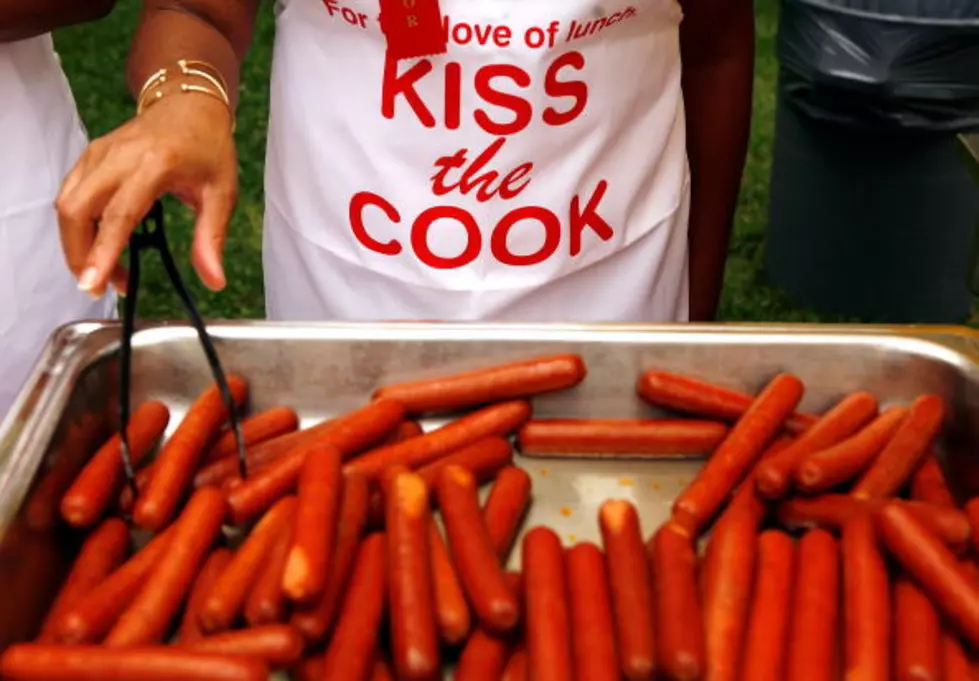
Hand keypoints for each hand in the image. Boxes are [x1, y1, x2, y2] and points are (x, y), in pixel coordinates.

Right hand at [56, 92, 237, 296]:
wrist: (189, 104)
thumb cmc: (208, 146)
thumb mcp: (222, 192)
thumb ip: (212, 238)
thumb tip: (214, 281)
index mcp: (154, 164)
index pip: (119, 214)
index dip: (103, 251)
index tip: (95, 282)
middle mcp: (118, 157)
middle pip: (77, 209)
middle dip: (79, 253)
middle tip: (100, 284)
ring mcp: (99, 153)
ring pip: (66, 203)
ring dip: (77, 242)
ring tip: (105, 270)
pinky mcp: (90, 156)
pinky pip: (70, 194)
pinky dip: (78, 224)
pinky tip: (100, 242)